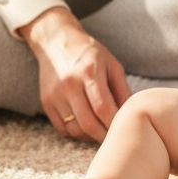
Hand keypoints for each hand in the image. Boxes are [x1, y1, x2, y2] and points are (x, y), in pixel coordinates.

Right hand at [18, 6, 130, 141]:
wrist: (57, 41)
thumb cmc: (91, 53)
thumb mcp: (112, 65)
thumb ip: (122, 91)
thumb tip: (132, 116)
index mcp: (89, 71)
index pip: (103, 108)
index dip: (115, 124)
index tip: (124, 129)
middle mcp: (69, 84)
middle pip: (88, 124)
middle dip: (104, 136)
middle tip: (114, 136)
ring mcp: (55, 95)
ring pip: (74, 130)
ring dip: (90, 137)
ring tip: (101, 131)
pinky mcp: (46, 103)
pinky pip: (62, 129)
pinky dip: (76, 133)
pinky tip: (86, 126)